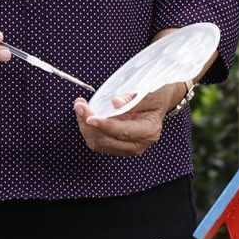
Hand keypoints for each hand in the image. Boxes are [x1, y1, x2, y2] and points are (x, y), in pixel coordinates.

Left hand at [73, 81, 190, 156]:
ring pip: (100, 144)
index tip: (89, 117)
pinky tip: (85, 116)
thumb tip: (115, 102)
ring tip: (80, 108)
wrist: (159, 101)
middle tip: (79, 105)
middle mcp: (139, 143)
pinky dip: (89, 130)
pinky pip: (99, 143)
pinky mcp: (119, 146)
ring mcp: (128, 147)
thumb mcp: (147, 92)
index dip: (105, 125)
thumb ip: (130, 99)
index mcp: (149, 130)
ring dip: (86, 127)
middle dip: (89, 124)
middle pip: (108, 140)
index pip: (124, 131)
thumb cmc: (155, 95)